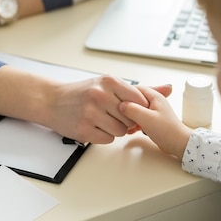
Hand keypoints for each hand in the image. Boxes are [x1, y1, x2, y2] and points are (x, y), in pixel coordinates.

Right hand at [45, 76, 172, 143]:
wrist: (51, 100)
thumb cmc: (82, 92)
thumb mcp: (109, 84)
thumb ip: (140, 89)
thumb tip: (169, 88)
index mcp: (109, 81)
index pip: (139, 100)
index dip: (138, 109)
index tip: (131, 110)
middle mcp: (100, 95)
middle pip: (131, 117)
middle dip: (125, 120)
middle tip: (111, 115)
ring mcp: (91, 113)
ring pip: (121, 131)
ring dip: (115, 129)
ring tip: (102, 120)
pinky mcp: (84, 130)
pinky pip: (108, 139)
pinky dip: (104, 136)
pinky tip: (95, 127)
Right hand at [119, 85, 192, 157]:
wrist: (179, 144)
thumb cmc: (167, 131)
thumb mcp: (147, 119)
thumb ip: (132, 109)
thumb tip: (120, 105)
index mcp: (154, 96)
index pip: (135, 89)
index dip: (124, 93)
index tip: (114, 99)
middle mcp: (154, 102)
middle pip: (134, 100)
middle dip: (125, 107)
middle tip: (118, 114)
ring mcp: (153, 112)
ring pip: (135, 110)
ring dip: (128, 117)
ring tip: (123, 125)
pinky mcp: (152, 121)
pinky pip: (138, 119)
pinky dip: (133, 124)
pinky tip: (129, 131)